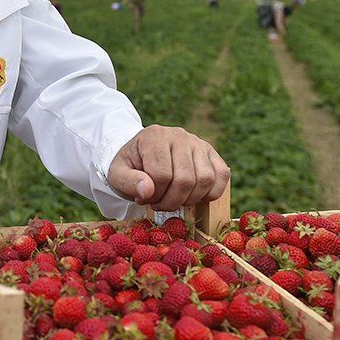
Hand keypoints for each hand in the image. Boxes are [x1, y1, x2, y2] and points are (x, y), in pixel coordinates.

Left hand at [107, 125, 228, 211]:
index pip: (161, 175)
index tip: (145, 198)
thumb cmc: (130, 167)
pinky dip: (211, 193)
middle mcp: (179, 135)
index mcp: (154, 137)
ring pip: (205, 179)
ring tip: (173, 199)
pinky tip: (192, 196)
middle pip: (185, 179)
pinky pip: (222, 175)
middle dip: (171, 201)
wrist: (141, 154)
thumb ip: (128, 182)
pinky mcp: (211, 152)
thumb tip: (147, 191)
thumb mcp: (117, 174)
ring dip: (190, 199)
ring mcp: (198, 142)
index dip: (154, 195)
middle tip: (159, 204)